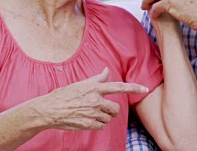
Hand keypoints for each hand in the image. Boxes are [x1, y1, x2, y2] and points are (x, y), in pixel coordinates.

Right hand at [32, 68, 147, 130]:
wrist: (50, 109)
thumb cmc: (65, 95)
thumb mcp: (81, 83)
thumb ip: (97, 79)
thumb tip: (106, 70)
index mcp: (95, 88)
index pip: (119, 86)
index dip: (134, 87)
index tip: (145, 88)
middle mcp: (96, 100)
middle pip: (116, 109)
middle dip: (111, 110)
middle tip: (101, 108)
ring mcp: (93, 113)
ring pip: (109, 118)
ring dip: (102, 118)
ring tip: (89, 113)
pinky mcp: (89, 124)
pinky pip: (101, 126)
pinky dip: (96, 124)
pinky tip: (86, 119)